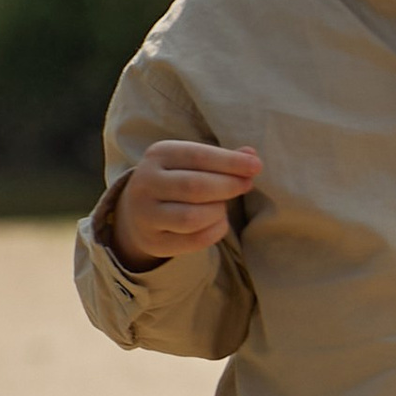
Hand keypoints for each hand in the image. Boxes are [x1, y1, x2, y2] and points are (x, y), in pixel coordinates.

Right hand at [110, 140, 259, 268]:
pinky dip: (215, 231)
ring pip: (192, 217)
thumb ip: (221, 159)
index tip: (256, 166)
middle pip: (195, 186)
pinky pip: (194, 240)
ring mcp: (146, 214)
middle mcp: (146, 183)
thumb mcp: (192, 162)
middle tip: (247, 185)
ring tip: (223, 206)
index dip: (229, 161)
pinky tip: (219, 222)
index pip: (197, 156)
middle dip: (228, 186)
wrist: (139, 212)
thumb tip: (252, 156)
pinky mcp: (154, 241)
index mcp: (158, 155)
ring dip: (218, 212)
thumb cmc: (176, 180)